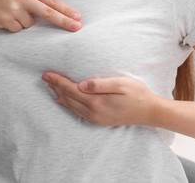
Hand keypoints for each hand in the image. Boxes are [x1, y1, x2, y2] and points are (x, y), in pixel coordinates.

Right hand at [0, 0, 81, 31]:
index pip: (51, 1)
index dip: (66, 9)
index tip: (78, 17)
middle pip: (48, 13)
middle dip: (64, 21)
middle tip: (77, 27)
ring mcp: (14, 8)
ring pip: (30, 23)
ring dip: (25, 22)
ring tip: (13, 13)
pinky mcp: (6, 20)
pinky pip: (19, 29)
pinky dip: (15, 26)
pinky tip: (6, 18)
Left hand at [42, 72, 162, 125]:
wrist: (149, 112)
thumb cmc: (137, 94)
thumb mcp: (121, 84)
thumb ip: (100, 84)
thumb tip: (81, 84)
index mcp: (96, 102)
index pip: (71, 89)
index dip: (58, 81)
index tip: (47, 74)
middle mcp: (93, 112)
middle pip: (68, 98)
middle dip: (55, 87)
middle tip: (45, 77)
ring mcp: (95, 118)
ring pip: (71, 106)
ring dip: (60, 95)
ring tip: (51, 86)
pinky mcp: (99, 120)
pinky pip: (77, 112)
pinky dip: (67, 105)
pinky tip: (63, 101)